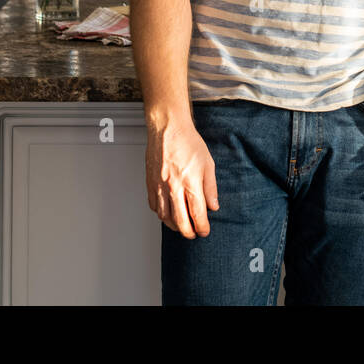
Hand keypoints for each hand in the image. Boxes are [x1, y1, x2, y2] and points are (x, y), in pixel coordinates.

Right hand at [146, 112, 218, 237]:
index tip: (205, 231)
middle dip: (188, 232)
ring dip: (174, 226)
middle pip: (180, 221)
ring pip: (164, 216)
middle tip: (193, 235)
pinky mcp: (150, 183)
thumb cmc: (188, 142)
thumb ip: (210, 188)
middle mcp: (173, 188)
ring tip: (182, 227)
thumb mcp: (208, 164)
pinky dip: (161, 214)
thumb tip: (213, 206)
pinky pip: (154, 206)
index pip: (197, 214)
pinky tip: (167, 214)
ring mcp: (159, 187)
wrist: (168, 129)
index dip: (202, 227)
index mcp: (190, 183)